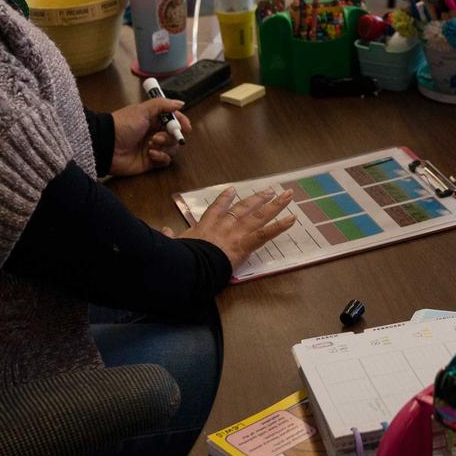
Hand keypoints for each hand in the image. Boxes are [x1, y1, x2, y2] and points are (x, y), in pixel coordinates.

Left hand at [110, 97, 186, 175]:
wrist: (106, 145)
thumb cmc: (122, 125)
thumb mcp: (142, 110)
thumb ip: (162, 105)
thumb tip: (180, 103)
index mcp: (152, 119)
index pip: (173, 120)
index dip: (181, 123)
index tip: (186, 127)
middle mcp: (154, 133)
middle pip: (175, 135)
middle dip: (170, 136)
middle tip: (158, 137)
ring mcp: (153, 148)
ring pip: (172, 148)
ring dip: (165, 146)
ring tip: (151, 145)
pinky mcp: (150, 161)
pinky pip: (165, 161)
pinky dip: (161, 157)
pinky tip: (151, 154)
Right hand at [164, 186, 297, 266]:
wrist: (191, 264)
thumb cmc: (182, 255)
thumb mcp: (174, 245)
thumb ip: (170, 237)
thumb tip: (163, 231)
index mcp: (207, 225)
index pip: (217, 209)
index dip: (225, 199)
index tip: (232, 191)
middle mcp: (224, 224)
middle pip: (244, 208)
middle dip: (257, 198)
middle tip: (269, 190)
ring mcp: (237, 232)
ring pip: (259, 215)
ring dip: (274, 204)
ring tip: (286, 195)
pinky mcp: (246, 243)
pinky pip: (267, 233)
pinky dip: (280, 225)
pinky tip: (292, 218)